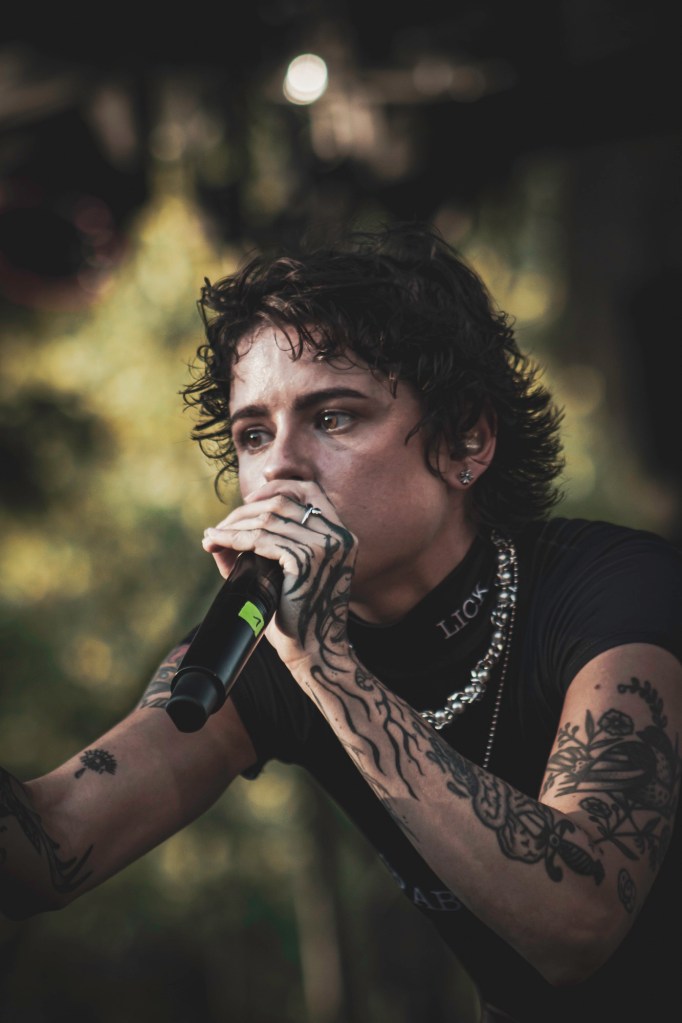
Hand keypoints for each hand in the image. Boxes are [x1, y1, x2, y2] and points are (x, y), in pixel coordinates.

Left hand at [201, 481, 356, 671]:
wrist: (314, 651)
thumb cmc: (298, 617)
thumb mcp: (286, 574)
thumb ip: (263, 549)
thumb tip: (217, 532)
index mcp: (342, 535)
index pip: (311, 491)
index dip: (279, 486)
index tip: (250, 498)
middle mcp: (339, 536)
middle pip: (283, 502)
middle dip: (245, 510)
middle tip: (220, 527)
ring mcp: (325, 546)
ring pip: (268, 518)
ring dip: (233, 525)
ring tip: (212, 536)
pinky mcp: (306, 560)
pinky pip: (260, 539)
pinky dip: (233, 538)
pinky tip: (217, 543)